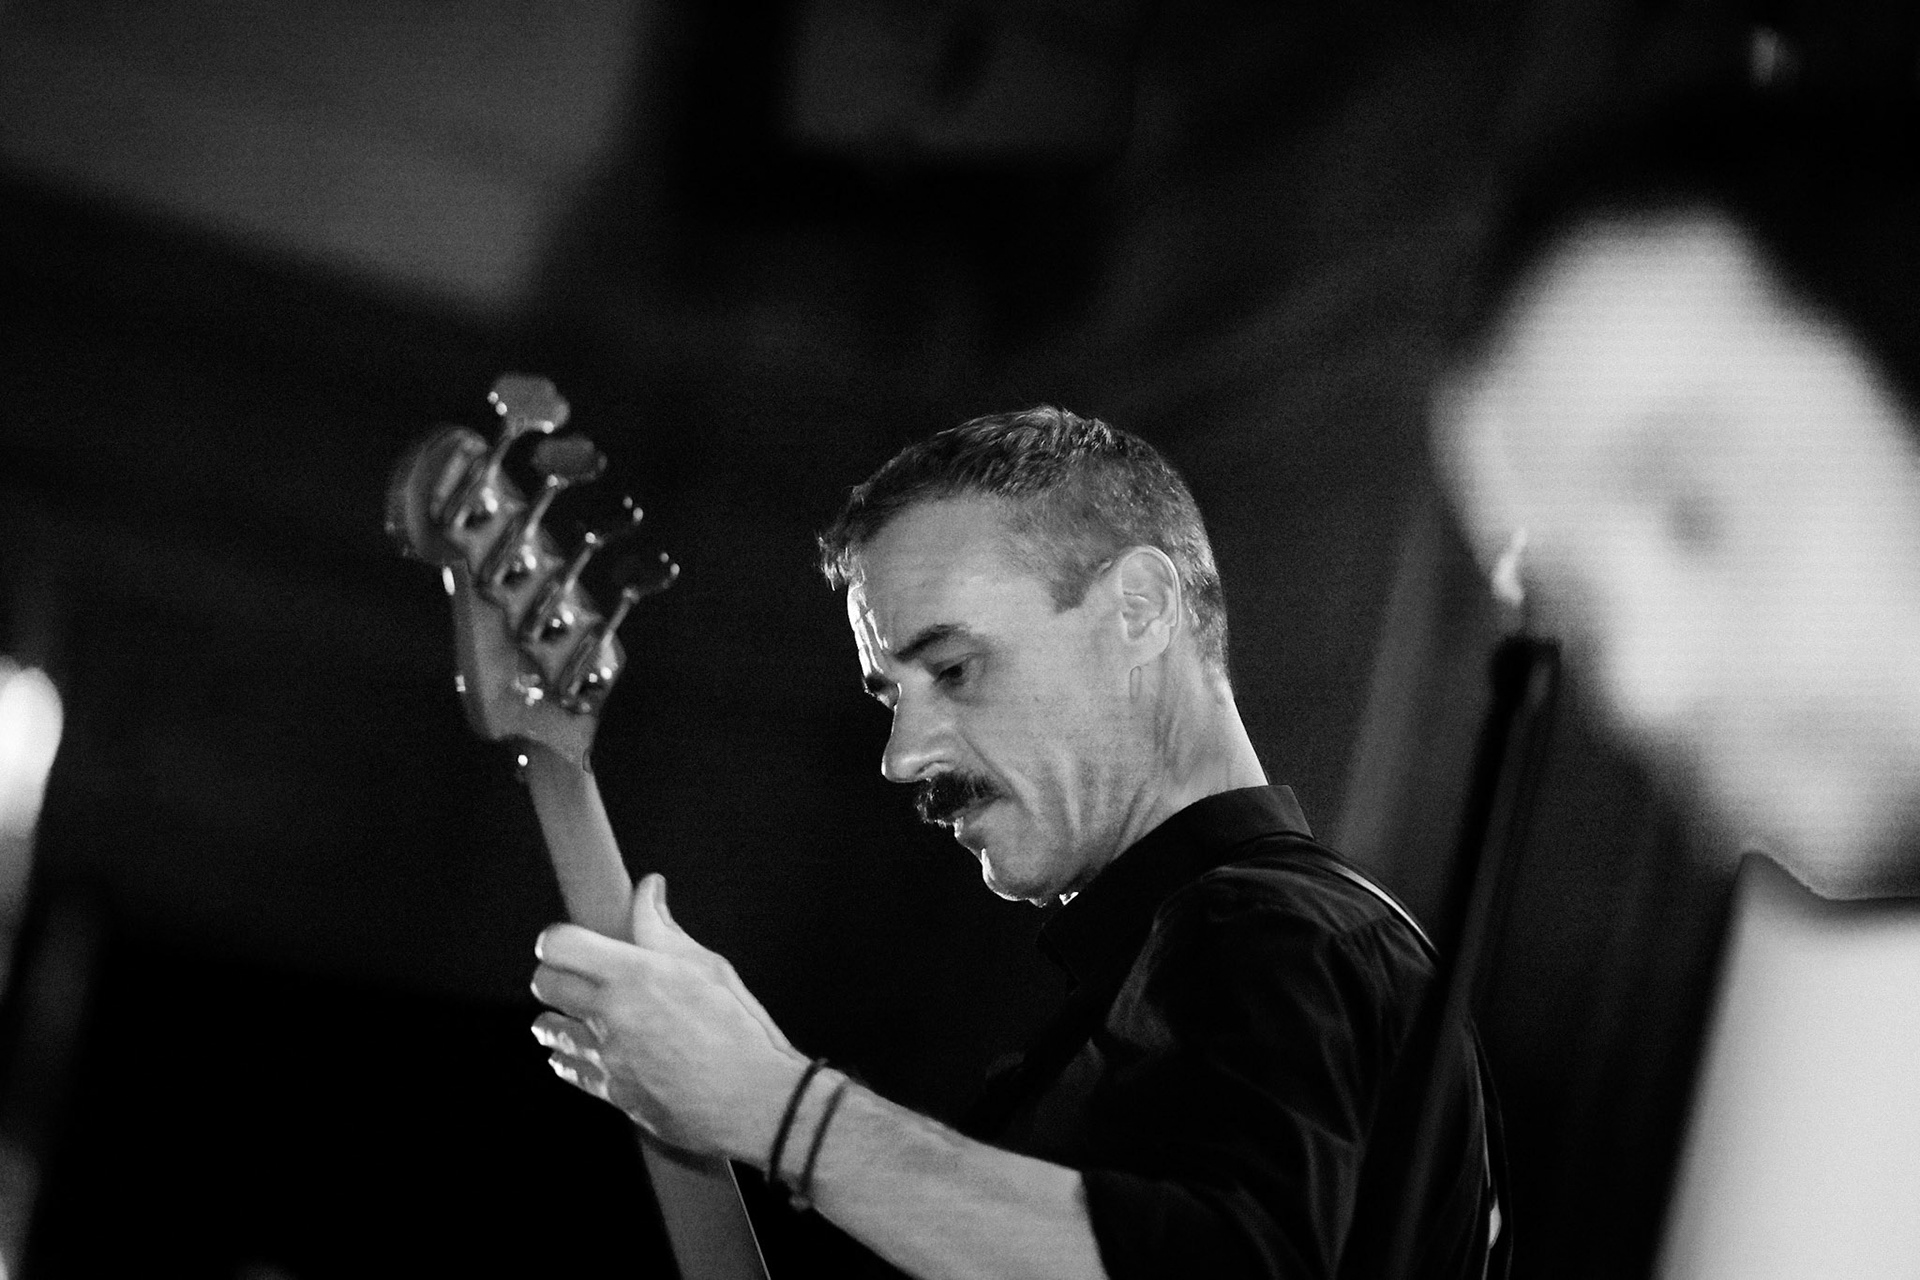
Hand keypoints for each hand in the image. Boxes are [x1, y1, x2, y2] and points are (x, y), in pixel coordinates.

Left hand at [532, 874, 806, 1159]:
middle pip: (544, 983)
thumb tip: (648, 890)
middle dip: (555, 972)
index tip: (572, 939)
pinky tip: (588, 1048)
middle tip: (579, 973)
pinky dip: (570, 1054)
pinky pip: (566, 1068)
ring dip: (559, 1014)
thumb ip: (663, 928)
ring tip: (582, 1012)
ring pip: (547, 1028)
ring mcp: (605, 1056)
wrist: (752, 1100)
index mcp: (634, 975)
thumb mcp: (707, 966)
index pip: (559, 945)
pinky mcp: (609, 1091)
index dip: (558, 937)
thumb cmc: (739, 1030)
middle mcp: (610, 1014)